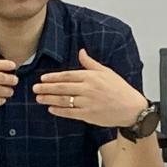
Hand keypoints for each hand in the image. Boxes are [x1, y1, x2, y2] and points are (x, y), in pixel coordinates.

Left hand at [33, 48, 148, 127]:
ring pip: (63, 100)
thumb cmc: (120, 89)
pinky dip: (59, 110)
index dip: (53, 77)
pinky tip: (51, 108)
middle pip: (62, 88)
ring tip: (38, 98)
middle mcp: (88, 88)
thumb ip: (90, 63)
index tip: (42, 78)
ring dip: (49, 99)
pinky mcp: (89, 115)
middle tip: (35, 88)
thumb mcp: (106, 72)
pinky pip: (70, 112)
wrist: (131, 108)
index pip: (67, 75)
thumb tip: (81, 51)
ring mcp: (87, 102)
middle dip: (46, 88)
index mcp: (91, 76)